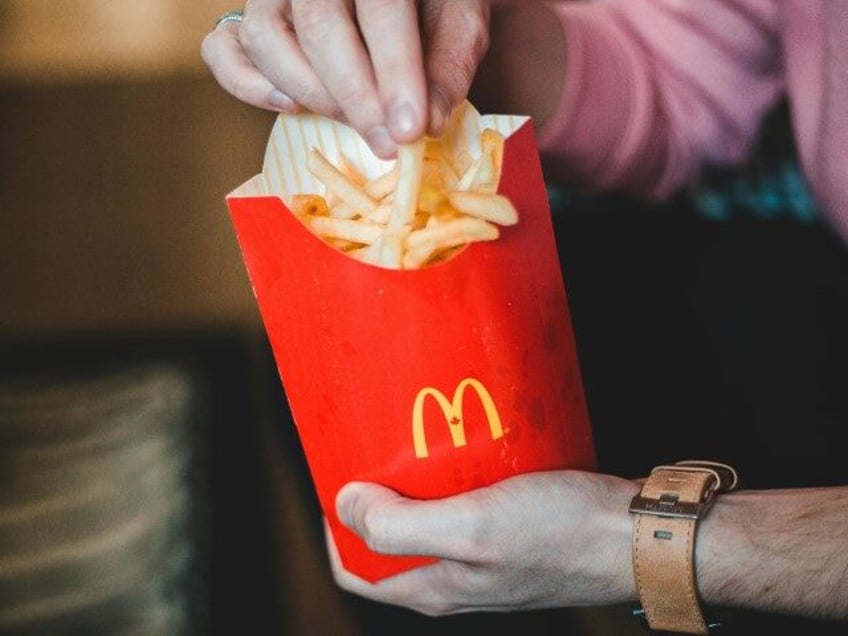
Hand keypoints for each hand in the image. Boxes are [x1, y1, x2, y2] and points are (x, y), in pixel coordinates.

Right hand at [201, 0, 490, 157]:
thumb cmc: (430, 2)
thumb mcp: (459, 18)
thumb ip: (449, 63)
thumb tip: (427, 121)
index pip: (380, 9)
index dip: (394, 74)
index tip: (410, 130)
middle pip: (319, 27)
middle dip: (357, 99)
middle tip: (388, 145)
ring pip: (266, 37)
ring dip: (312, 94)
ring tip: (354, 122)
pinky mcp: (245, 17)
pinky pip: (222, 49)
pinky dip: (248, 84)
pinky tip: (292, 106)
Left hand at [329, 471, 640, 614]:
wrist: (637, 535)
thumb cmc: (563, 534)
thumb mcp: (474, 527)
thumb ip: (401, 525)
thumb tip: (346, 505)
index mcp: (434, 587)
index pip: (356, 570)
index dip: (335, 528)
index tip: (337, 478)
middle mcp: (453, 578)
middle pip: (389, 542)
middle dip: (373, 499)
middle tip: (375, 449)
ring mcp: (482, 557)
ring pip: (426, 521)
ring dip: (413, 485)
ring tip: (415, 441)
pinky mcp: (509, 532)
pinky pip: (464, 506)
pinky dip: (453, 479)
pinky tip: (462, 447)